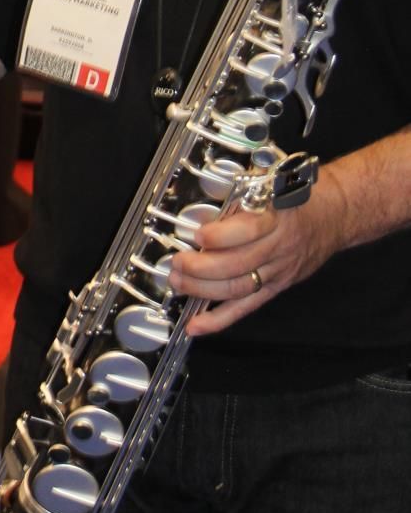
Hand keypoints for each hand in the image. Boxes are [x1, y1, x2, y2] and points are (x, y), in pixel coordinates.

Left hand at [169, 172, 347, 336]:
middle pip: (237, 265)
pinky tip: (197, 325)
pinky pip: (246, 307)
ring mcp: (278, 271)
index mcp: (276, 217)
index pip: (247, 231)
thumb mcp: (270, 186)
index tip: (197, 234)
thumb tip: (203, 213)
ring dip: (202, 290)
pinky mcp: (276, 288)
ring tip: (179, 283)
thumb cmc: (299, 198)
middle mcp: (278, 247)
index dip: (219, 236)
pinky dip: (219, 319)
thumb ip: (239, 201)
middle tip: (177, 263)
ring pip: (237, 288)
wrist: (335, 214)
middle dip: (200, 267)